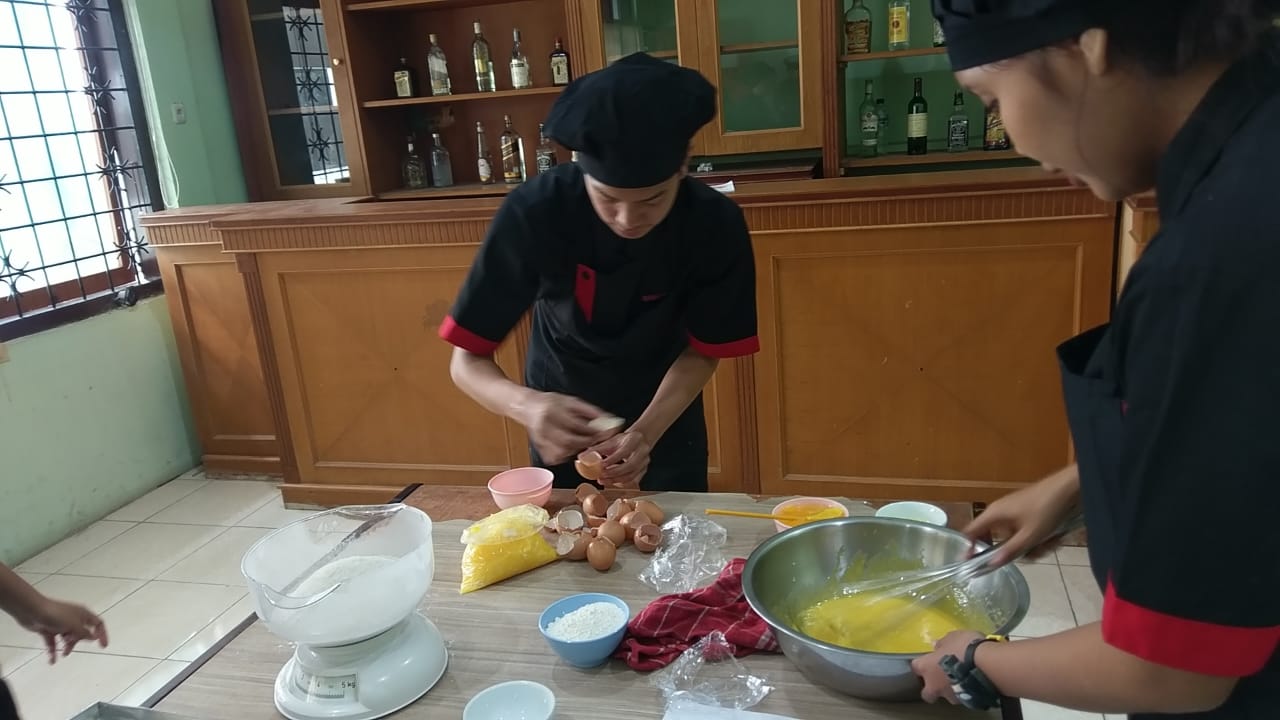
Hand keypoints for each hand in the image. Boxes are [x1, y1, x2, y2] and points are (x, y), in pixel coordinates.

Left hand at [20, 597, 107, 663]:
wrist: (33, 612)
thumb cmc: (56, 615)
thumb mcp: (74, 625)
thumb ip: (84, 633)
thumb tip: (93, 637)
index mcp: (83, 614)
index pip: (98, 624)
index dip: (102, 634)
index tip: (103, 646)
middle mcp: (73, 618)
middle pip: (81, 633)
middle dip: (78, 641)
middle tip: (71, 645)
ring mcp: (60, 624)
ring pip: (67, 638)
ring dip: (66, 647)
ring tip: (62, 653)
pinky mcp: (49, 629)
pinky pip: (54, 642)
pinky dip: (53, 651)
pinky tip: (52, 660)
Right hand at [517, 392, 616, 464]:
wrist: (527, 407)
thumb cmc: (551, 402)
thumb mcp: (572, 401)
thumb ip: (591, 411)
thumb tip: (610, 420)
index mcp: (553, 412)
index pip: (577, 426)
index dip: (593, 431)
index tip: (605, 433)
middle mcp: (545, 427)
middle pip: (569, 442)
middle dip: (587, 443)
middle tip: (597, 441)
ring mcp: (541, 440)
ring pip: (564, 452)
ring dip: (578, 450)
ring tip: (584, 443)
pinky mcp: (540, 448)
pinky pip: (557, 457)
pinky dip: (567, 455)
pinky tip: (571, 447)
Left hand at [588, 430, 650, 488]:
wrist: (638, 440)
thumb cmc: (623, 441)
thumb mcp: (610, 441)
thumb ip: (596, 449)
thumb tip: (581, 457)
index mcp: (634, 440)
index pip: (623, 451)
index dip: (612, 460)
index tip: (600, 465)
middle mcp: (642, 451)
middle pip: (630, 465)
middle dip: (614, 472)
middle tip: (600, 476)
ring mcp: (644, 462)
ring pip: (631, 475)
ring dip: (616, 479)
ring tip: (603, 480)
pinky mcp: (643, 470)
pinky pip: (633, 480)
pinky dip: (621, 482)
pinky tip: (612, 481)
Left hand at [911, 630, 985, 703]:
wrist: (986, 664)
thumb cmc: (964, 646)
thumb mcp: (952, 637)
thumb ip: (942, 644)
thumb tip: (937, 646)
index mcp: (926, 667)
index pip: (916, 667)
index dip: (922, 664)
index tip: (929, 660)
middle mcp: (934, 685)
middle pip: (927, 692)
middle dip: (932, 687)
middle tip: (941, 678)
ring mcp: (950, 695)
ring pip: (946, 695)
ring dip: (951, 689)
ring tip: (961, 679)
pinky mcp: (966, 701)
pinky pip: (962, 697)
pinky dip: (965, 691)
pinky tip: (972, 683)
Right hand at [965, 466, 1080, 567]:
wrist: (1069, 488)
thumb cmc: (1045, 510)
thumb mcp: (1029, 536)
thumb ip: (1009, 551)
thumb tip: (991, 565)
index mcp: (993, 514)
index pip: (970, 532)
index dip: (968, 548)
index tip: (972, 565)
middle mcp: (1000, 512)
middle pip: (996, 539)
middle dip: (1013, 551)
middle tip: (1030, 555)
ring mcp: (1013, 512)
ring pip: (1014, 537)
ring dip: (1030, 546)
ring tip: (1049, 544)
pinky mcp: (1026, 512)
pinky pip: (1024, 531)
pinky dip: (1036, 538)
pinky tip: (1052, 538)